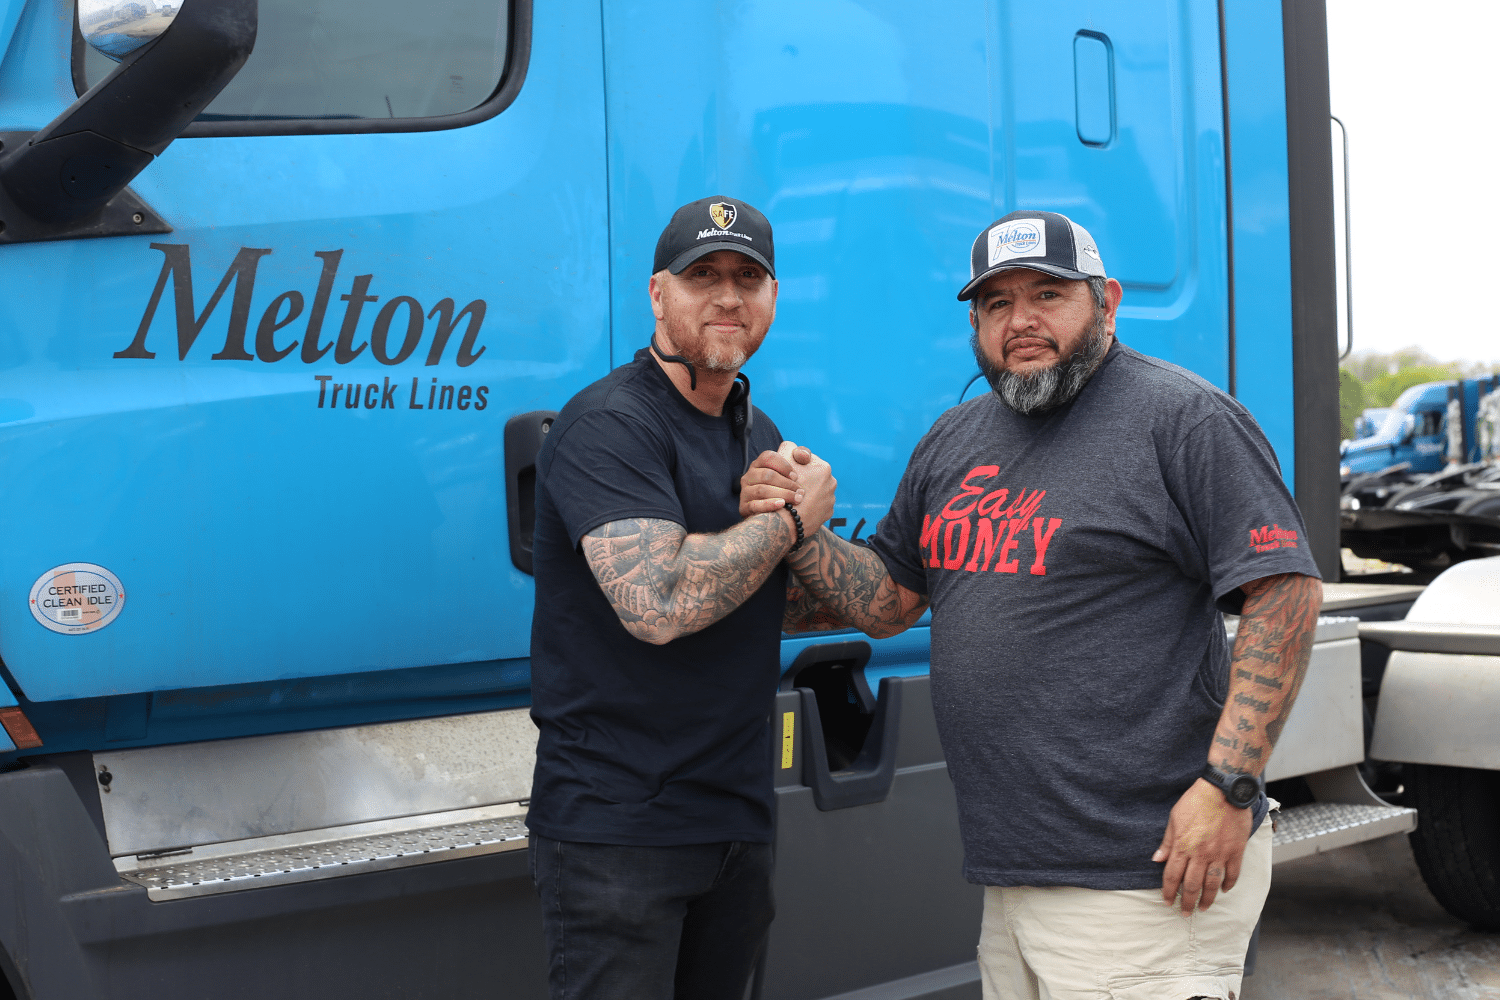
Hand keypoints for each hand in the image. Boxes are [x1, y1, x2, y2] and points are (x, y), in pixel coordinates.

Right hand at [739, 444, 810, 516]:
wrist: (776, 517)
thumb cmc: (787, 489)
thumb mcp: (794, 471)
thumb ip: (802, 456)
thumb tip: (803, 455)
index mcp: (759, 464)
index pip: (768, 457)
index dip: (784, 466)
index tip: (796, 477)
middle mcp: (750, 476)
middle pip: (767, 475)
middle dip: (786, 483)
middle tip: (800, 491)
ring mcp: (745, 492)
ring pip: (762, 490)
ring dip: (782, 494)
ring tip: (796, 499)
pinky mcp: (744, 507)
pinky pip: (755, 505)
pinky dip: (769, 504)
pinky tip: (782, 505)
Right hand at [789, 443, 835, 528]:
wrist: (787, 521)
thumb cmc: (782, 488)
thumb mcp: (782, 459)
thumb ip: (790, 448)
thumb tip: (800, 453)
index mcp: (823, 468)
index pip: (807, 460)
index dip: (794, 465)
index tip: (789, 475)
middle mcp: (831, 483)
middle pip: (813, 476)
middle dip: (803, 479)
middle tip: (790, 486)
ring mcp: (831, 500)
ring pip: (816, 491)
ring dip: (806, 492)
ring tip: (793, 498)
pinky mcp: (827, 513)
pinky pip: (817, 506)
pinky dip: (809, 506)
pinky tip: (799, 508)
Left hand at [1153, 778, 1252, 912]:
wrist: (1223, 791)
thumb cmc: (1196, 801)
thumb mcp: (1174, 818)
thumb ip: (1167, 842)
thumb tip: (1157, 859)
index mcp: (1183, 846)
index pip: (1172, 875)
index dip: (1169, 891)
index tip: (1167, 901)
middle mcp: (1200, 854)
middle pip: (1192, 884)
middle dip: (1187, 901)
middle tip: (1185, 913)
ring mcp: (1219, 854)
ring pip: (1212, 883)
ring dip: (1207, 898)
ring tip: (1204, 907)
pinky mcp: (1236, 851)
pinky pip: (1232, 873)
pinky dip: (1228, 884)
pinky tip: (1224, 890)